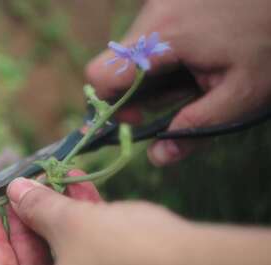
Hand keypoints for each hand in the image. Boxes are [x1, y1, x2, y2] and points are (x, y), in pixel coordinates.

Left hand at [0, 171, 195, 264]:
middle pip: (31, 263)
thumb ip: (37, 208)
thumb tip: (15, 191)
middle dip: (27, 219)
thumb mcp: (71, 226)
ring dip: (57, 213)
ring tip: (53, 178)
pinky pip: (88, 251)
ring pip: (62, 253)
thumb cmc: (122, 254)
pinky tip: (82, 187)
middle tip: (21, 188)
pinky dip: (83, 221)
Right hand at [86, 0, 270, 165]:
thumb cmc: (270, 44)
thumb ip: (195, 128)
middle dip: (138, 90)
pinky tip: (198, 54)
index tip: (139, 117)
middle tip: (177, 97)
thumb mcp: (240, 95)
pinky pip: (149, 36)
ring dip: (154, 72)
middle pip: (116, 64)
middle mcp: (153, 14)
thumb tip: (157, 157)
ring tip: (195, 72)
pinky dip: (164, 54)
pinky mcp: (167, 0)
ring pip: (133, 51)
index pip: (102, 74)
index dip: (111, 104)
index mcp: (163, 38)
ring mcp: (159, 2)